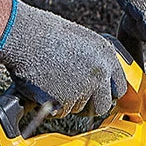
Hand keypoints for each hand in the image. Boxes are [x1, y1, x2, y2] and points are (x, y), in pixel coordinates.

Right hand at [0, 0, 127, 115]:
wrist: (25, 36)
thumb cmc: (47, 33)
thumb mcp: (82, 40)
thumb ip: (94, 61)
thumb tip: (98, 79)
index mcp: (106, 56)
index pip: (120, 87)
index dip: (107, 92)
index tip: (101, 94)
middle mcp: (99, 75)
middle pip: (103, 105)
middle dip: (91, 104)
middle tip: (75, 95)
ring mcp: (82, 90)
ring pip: (78, 108)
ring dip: (67, 101)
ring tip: (52, 79)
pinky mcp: (64, 101)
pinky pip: (60, 111)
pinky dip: (52, 105)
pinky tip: (44, 86)